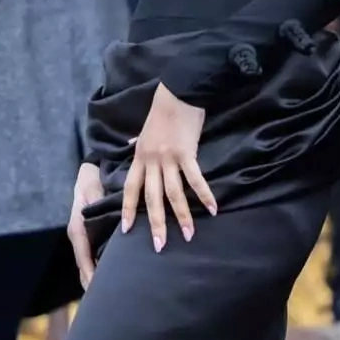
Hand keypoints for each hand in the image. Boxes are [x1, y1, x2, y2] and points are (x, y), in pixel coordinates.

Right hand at [67, 163, 104, 289]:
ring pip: (88, 266)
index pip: (84, 261)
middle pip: (85, 269)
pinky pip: (93, 259)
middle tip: (110, 304)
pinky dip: (100, 270)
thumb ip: (100, 209)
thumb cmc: (93, 181)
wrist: (89, 171)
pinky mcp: (89, 237)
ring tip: (113, 297)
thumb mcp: (95, 192)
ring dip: (97, 281)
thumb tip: (114, 227)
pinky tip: (114, 279)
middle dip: (94, 286)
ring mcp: (83, 239)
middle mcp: (79, 238)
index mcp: (78, 230)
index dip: (92, 278)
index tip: (100, 295)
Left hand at [120, 82, 216, 251]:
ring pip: (173, 193)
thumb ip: (138, 144)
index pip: (131, 189)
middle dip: (156, 224)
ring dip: (182, 216)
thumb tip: (130, 146)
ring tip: (189, 235)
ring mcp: (169, 158)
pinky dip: (204, 195)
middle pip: (152, 198)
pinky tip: (212, 209)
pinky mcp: (187, 153)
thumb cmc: (161, 111)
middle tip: (160, 246)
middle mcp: (151, 161)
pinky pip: (195, 179)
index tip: (127, 230)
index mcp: (139, 157)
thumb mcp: (144, 130)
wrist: (177, 94)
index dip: (129, 210)